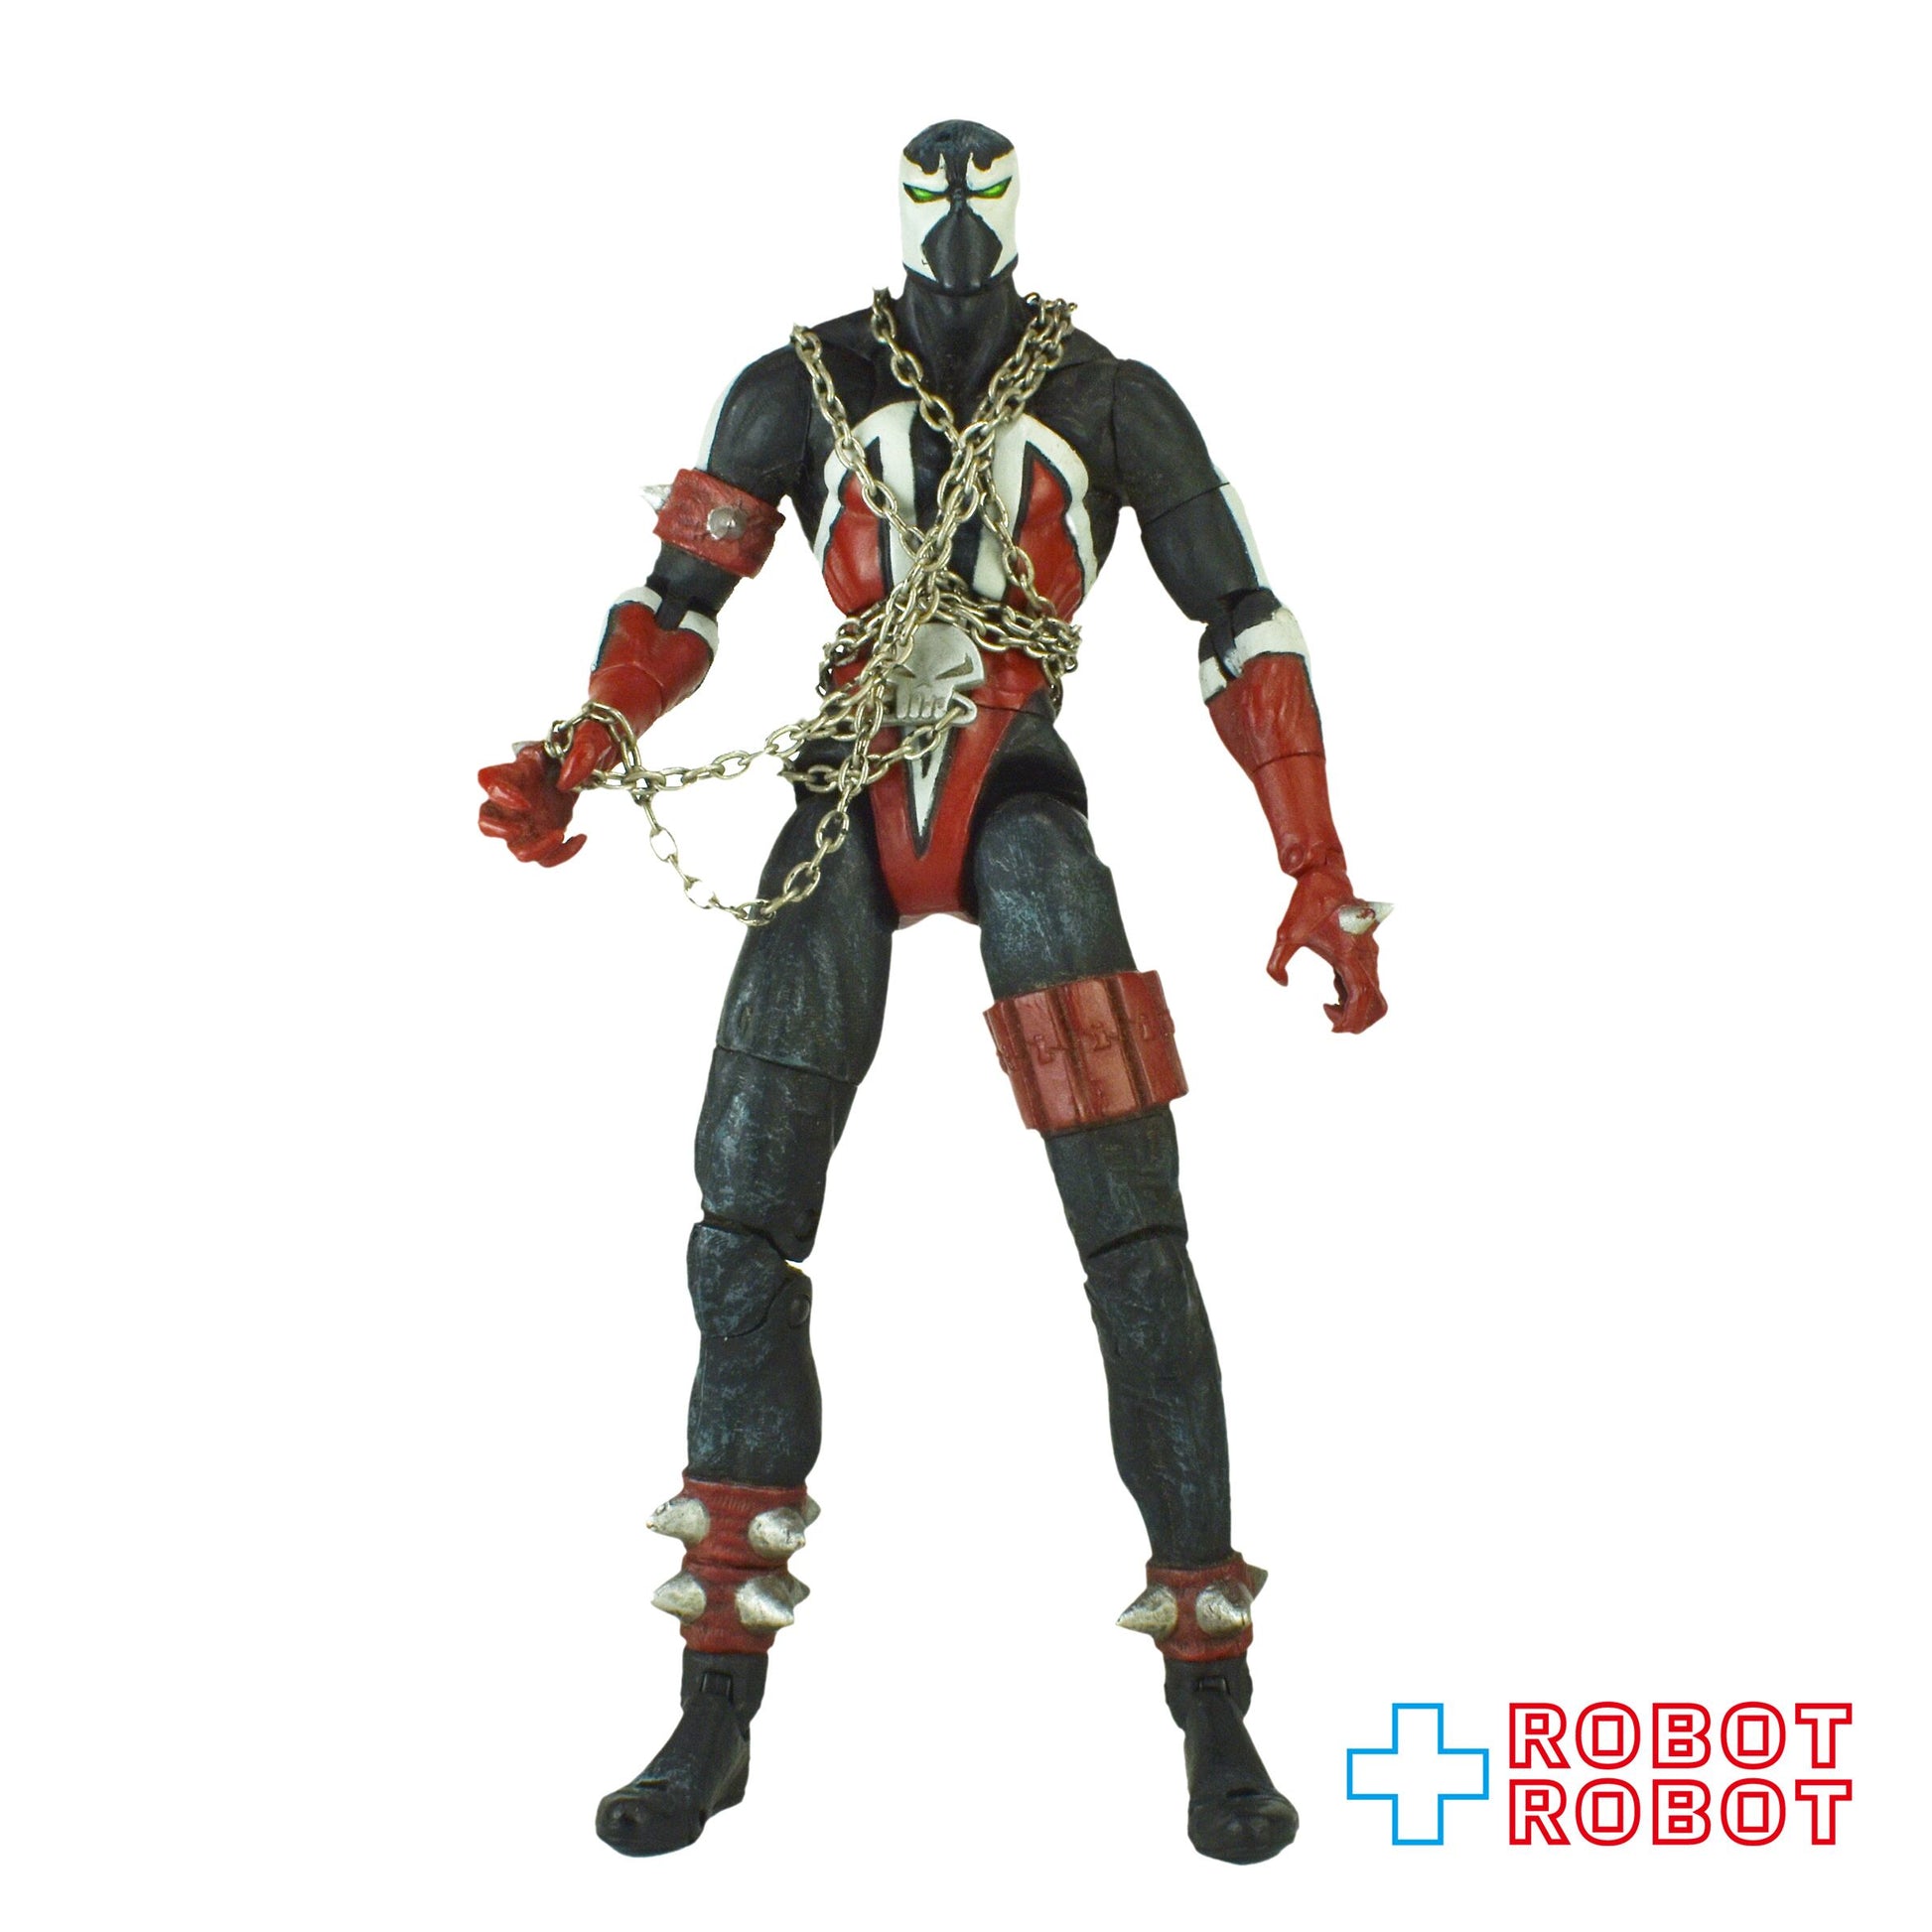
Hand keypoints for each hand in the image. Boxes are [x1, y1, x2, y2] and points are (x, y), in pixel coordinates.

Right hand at [477, 742, 590, 866]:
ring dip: (536, 849)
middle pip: (486, 822)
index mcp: (516, 771)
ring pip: (516, 849)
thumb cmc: (578, 747)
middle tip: (524, 828)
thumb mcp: (586, 738)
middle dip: (500, 831)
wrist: (584, 764)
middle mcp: (513, 799)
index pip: (488, 780)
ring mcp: (526, 821)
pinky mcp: (543, 836)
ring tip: (560, 834)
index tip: (527, 801)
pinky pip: (545, 858)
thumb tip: (565, 783)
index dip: (500, 795)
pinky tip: (580, 837)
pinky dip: (562, 855)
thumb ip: (580, 754)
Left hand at [1266, 864, 1390, 1033]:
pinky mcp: (1366, 951)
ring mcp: (1369, 954)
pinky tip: (1332, 994)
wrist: (1327, 879)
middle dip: (1358, 1021)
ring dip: (1355, 1009)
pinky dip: (1354, 996)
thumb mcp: (1285, 934)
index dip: (1351, 1019)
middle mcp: (1365, 956)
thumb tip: (1282, 984)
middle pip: (1376, 1002)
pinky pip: (1368, 982)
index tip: (1333, 1030)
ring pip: (1375, 994)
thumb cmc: (1306, 905)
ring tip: (1328, 1007)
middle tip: (1333, 1025)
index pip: (1361, 997)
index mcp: (1349, 954)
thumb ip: (1276, 964)